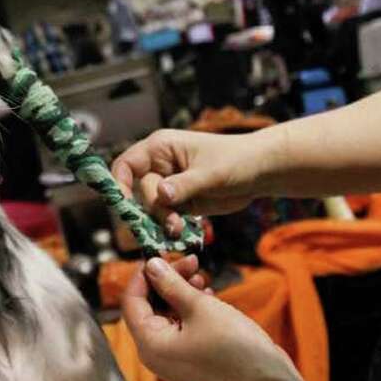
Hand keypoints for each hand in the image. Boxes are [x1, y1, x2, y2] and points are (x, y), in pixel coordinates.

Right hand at [111, 129, 268, 234]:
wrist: (260, 172)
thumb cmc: (237, 160)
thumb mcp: (211, 173)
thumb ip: (184, 185)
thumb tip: (161, 195)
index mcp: (161, 148)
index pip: (126, 164)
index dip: (120, 184)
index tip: (125, 206)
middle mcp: (160, 165)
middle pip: (139, 192)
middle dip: (152, 210)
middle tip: (171, 224)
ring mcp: (169, 184)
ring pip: (151, 208)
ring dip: (161, 222)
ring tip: (179, 229)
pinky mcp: (179, 202)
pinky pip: (164, 217)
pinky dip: (170, 227)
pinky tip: (182, 232)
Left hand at [121, 254, 301, 380]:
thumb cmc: (233, 348)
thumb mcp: (200, 307)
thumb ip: (172, 284)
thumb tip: (151, 265)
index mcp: (150, 343)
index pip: (131, 301)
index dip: (144, 275)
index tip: (162, 254)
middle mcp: (156, 353)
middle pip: (149, 306)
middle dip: (167, 281)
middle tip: (189, 261)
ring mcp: (174, 357)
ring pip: (167, 314)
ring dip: (180, 292)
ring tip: (200, 275)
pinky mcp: (192, 358)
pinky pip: (182, 326)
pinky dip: (191, 308)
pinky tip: (207, 294)